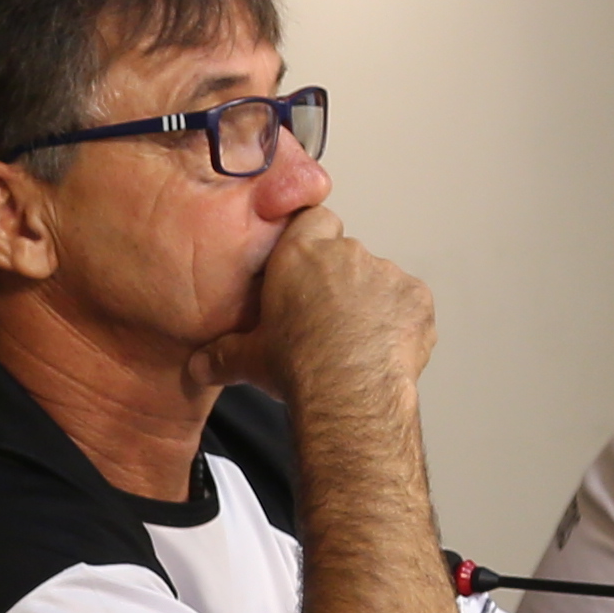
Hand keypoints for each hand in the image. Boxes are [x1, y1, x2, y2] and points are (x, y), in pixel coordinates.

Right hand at [208, 201, 437, 419]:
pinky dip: (401, 322)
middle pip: (345, 255)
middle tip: (327, 321)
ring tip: (358, 342)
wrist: (349, 393)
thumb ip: (222, 356)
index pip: (312, 218)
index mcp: (299, 255)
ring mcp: (385, 272)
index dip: (313, 238)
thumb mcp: (247, 361)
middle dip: (339, 281)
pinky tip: (385, 349)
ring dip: (372, 303)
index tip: (308, 263)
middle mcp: (345, 254)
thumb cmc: (298, 368)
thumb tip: (197, 367)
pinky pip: (409, 303)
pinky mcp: (416, 297)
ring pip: (379, 280)